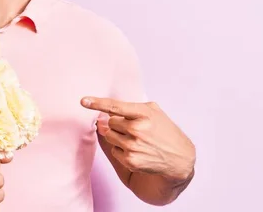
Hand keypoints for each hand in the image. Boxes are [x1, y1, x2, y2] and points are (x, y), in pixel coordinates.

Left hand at [81, 97, 195, 181]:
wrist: (180, 158)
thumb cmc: (164, 131)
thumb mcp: (154, 112)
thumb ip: (131, 108)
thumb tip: (105, 115)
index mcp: (144, 113)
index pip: (115, 106)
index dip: (97, 103)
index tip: (83, 101)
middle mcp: (137, 129)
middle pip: (110, 123)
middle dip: (116, 124)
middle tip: (132, 128)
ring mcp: (133, 146)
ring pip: (109, 136)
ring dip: (117, 136)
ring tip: (135, 139)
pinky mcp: (131, 160)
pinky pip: (114, 150)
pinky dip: (121, 150)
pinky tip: (137, 150)